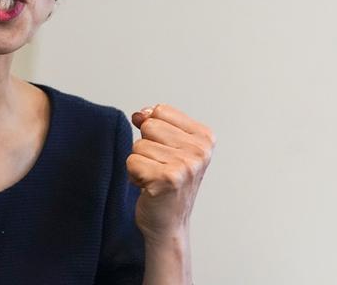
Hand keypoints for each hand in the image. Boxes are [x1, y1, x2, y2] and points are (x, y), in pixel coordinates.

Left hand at [127, 104, 214, 242]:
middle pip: (149, 126)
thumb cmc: (168, 185)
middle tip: (158, 168)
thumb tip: (139, 114)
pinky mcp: (167, 179)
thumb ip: (155, 123)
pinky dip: (134, 175)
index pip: (161, 111)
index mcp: (204, 138)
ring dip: (139, 164)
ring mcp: (185, 166)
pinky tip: (148, 188)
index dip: (153, 130)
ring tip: (154, 179)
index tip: (165, 151)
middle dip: (145, 147)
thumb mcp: (169, 147)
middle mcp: (199, 151)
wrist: (168, 224)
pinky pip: (132, 162)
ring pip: (138, 145)